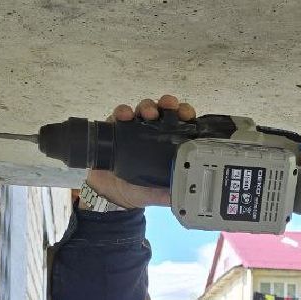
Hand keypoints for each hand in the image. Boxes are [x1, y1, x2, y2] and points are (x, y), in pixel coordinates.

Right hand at [83, 94, 196, 208]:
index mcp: (169, 142)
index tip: (186, 114)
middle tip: (169, 107)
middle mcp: (154, 131)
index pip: (181, 121)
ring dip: (147, 106)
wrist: (113, 195)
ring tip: (148, 113)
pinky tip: (125, 116)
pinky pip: (119, 114)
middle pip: (163, 109)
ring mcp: (135, 127)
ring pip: (143, 108)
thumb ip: (173, 191)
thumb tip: (187, 191)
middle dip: (167, 104)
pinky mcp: (116, 128)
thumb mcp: (160, 193)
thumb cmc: (140, 190)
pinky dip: (122, 112)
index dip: (185, 114)